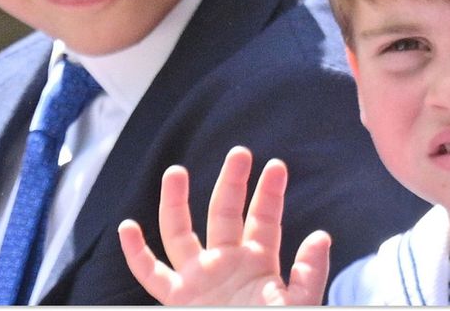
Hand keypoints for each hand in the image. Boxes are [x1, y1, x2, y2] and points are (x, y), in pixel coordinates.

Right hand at [118, 146, 331, 305]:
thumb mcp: (299, 303)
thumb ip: (310, 273)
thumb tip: (321, 236)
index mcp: (258, 262)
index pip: (264, 219)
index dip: (270, 193)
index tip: (276, 166)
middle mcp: (226, 263)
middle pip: (225, 213)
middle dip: (232, 183)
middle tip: (239, 153)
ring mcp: (199, 279)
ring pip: (181, 233)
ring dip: (176, 203)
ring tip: (175, 172)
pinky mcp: (178, 299)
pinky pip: (151, 275)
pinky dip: (137, 254)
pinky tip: (128, 227)